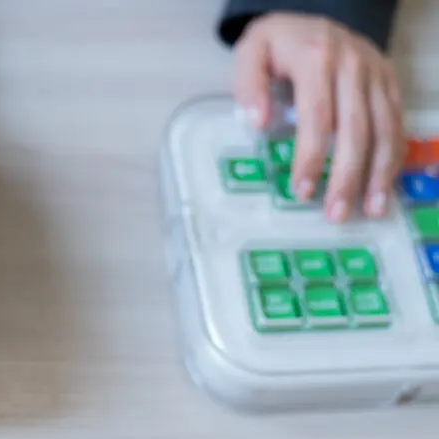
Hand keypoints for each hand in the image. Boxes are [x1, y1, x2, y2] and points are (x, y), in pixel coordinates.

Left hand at [233, 12, 405, 221]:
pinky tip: (383, 186)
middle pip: (355, 128)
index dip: (311, 156)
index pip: (317, 115)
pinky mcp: (389, 82)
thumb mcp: (250, 52)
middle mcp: (354, 65)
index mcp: (317, 58)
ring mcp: (376, 74)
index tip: (302, 190)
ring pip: (385, 129)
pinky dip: (393, 157)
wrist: (312, 18)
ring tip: (370, 209)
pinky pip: (397, 123)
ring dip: (379, 174)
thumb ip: (248, 85)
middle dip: (348, 175)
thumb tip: (257, 124)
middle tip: (336, 213)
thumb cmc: (278, 43)